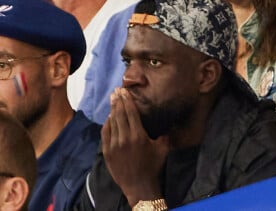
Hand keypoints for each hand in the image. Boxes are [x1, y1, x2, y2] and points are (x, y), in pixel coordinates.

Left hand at [102, 88, 168, 205]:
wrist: (138, 186)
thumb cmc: (153, 166)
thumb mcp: (162, 149)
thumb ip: (164, 134)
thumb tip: (170, 122)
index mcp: (139, 135)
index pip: (131, 113)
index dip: (127, 100)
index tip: (124, 91)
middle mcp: (125, 138)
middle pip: (120, 114)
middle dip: (118, 101)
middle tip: (116, 90)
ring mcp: (114, 145)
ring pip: (112, 122)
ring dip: (112, 109)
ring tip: (112, 99)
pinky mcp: (107, 151)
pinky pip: (105, 133)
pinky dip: (107, 123)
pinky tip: (109, 117)